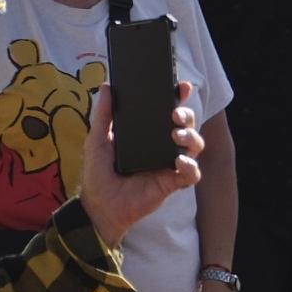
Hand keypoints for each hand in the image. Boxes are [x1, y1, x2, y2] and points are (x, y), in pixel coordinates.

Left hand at [80, 84, 199, 248]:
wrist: (97, 205)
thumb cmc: (98, 174)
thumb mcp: (97, 140)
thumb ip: (103, 114)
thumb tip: (107, 86)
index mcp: (148, 134)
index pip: (169, 113)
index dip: (179, 99)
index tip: (182, 87)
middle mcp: (162, 147)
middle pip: (187, 126)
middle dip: (187, 116)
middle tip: (175, 114)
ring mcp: (169, 165)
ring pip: (195, 146)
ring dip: (191, 137)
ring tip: (177, 135)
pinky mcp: (172, 183)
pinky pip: (192, 174)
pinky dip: (190, 166)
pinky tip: (179, 162)